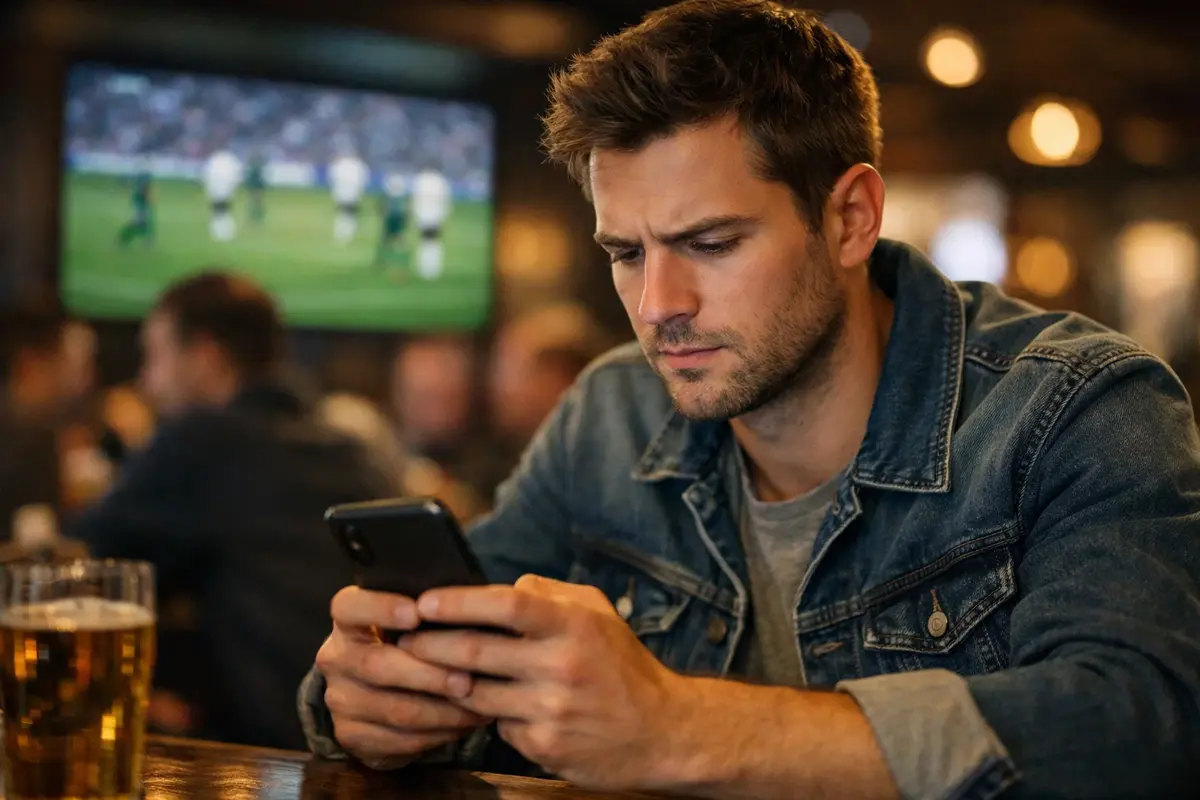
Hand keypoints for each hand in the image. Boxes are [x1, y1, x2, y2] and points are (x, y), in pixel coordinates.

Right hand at [315, 587, 491, 768]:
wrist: (374, 696)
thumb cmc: (403, 645)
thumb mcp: (408, 623)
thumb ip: (426, 616)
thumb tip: (469, 613)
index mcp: (347, 620)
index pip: (349, 607)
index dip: (380, 608)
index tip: (417, 612)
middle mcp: (336, 657)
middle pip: (377, 664)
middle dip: (427, 674)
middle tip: (467, 680)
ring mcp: (340, 700)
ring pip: (394, 709)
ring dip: (442, 712)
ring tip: (478, 706)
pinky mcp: (350, 735)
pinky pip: (400, 739)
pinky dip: (438, 734)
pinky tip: (463, 725)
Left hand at [401, 575, 697, 789]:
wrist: (663, 732)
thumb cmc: (624, 666)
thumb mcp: (599, 614)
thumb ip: (551, 593)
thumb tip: (506, 586)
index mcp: (573, 625)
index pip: (505, 603)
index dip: (459, 601)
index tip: (425, 601)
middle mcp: (561, 665)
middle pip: (475, 651)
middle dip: (429, 644)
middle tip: (403, 639)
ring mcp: (551, 709)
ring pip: (476, 692)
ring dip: (445, 682)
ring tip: (424, 670)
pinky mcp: (544, 746)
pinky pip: (498, 725)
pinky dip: (488, 714)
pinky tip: (481, 705)